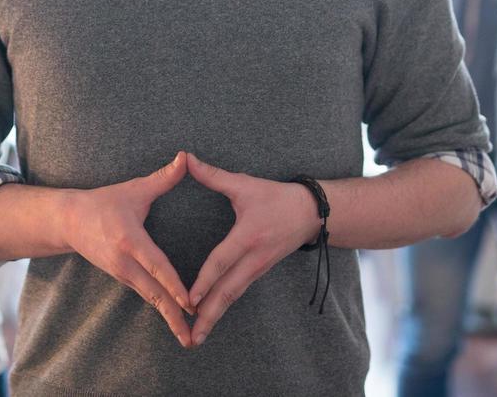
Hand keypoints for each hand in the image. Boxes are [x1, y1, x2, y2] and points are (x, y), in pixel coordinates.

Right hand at [60, 151, 194, 347]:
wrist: (69, 221)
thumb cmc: (105, 202)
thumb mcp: (133, 189)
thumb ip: (163, 178)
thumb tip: (186, 158)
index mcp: (129, 241)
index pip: (156, 266)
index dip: (174, 285)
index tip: (191, 303)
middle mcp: (125, 263)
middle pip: (154, 294)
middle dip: (175, 316)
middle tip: (194, 336)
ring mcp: (122, 274)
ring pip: (150, 299)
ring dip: (169, 318)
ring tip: (189, 337)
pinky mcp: (122, 278)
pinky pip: (146, 296)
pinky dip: (161, 309)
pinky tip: (176, 322)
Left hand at [184, 153, 320, 345]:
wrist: (311, 212)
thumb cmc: (276, 196)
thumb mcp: (245, 183)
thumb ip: (213, 175)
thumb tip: (185, 159)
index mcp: (248, 236)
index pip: (222, 261)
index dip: (206, 280)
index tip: (190, 299)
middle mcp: (254, 257)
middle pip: (228, 291)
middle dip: (209, 314)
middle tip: (191, 336)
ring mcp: (258, 268)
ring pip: (233, 296)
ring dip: (215, 317)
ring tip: (196, 337)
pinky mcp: (259, 272)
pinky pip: (238, 292)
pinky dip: (223, 308)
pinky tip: (210, 319)